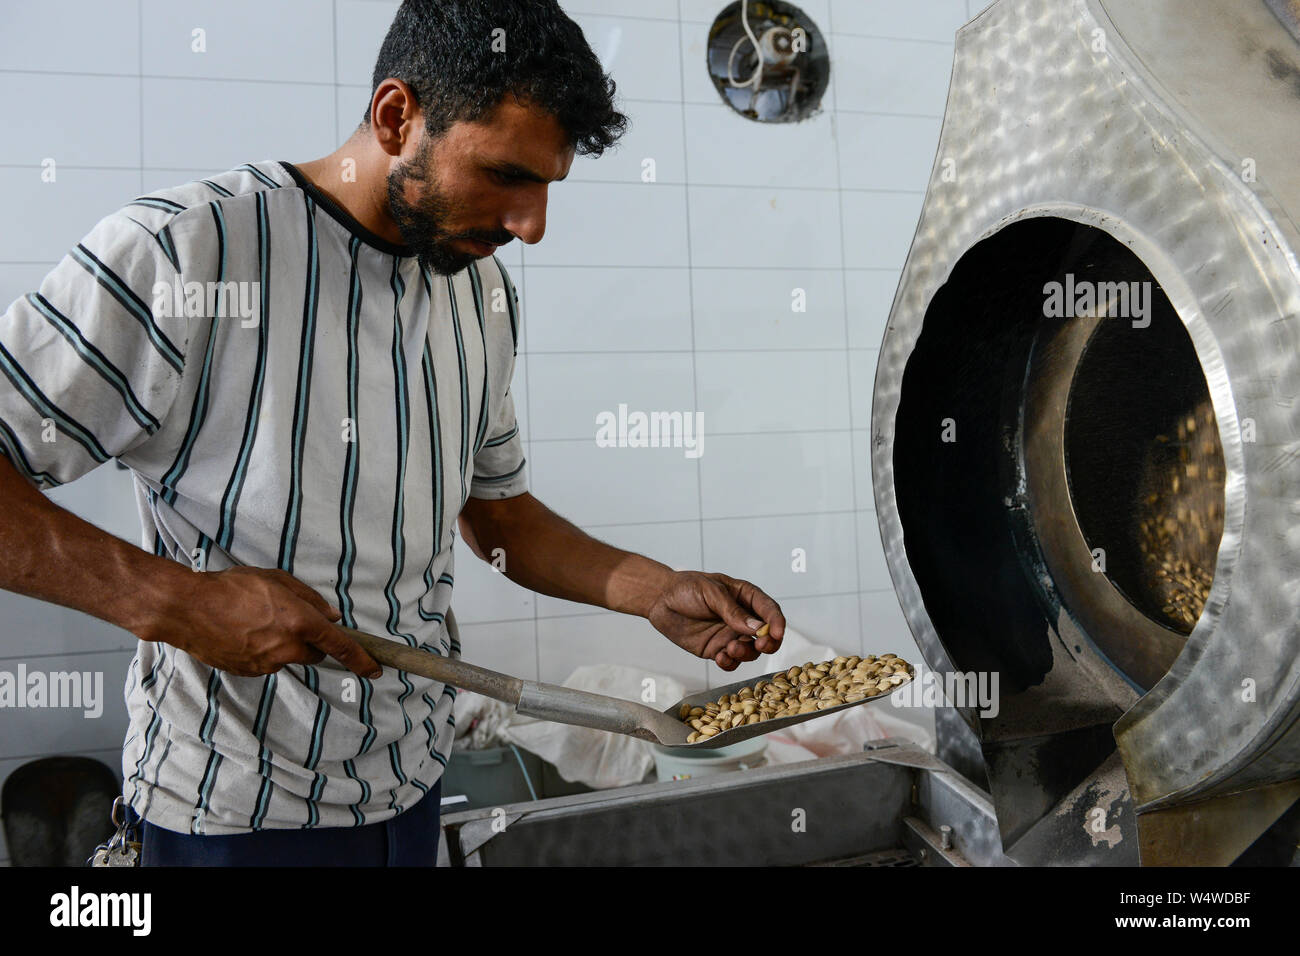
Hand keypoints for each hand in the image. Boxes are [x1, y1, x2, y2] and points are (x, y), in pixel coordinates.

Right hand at [139, 566, 381, 678]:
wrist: (188, 609)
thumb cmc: (232, 587)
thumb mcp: (276, 580)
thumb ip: (308, 599)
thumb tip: (330, 616)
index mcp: (299, 623)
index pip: (340, 646)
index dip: (360, 659)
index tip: (374, 670)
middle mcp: (286, 648)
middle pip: (314, 654)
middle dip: (309, 641)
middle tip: (286, 619)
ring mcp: (266, 664)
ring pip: (287, 658)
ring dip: (281, 644)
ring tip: (254, 621)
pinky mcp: (248, 672)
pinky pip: (266, 663)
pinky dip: (261, 651)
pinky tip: (242, 633)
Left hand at [646, 571, 785, 670]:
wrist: (660, 599)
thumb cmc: (686, 588)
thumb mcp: (711, 592)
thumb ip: (733, 611)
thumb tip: (757, 627)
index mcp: (745, 597)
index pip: (769, 610)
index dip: (777, 622)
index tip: (777, 632)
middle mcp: (742, 618)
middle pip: (765, 636)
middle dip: (767, 643)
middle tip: (760, 646)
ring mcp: (730, 635)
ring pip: (749, 651)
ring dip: (745, 653)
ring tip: (730, 648)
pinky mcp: (716, 649)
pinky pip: (730, 662)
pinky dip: (729, 663)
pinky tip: (720, 657)